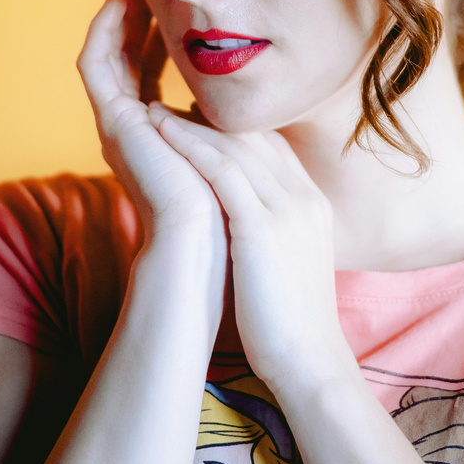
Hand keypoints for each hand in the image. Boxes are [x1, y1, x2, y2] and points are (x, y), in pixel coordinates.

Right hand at [77, 0, 225, 241]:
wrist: (209, 236)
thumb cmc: (229, 201)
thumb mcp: (230, 142)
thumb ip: (227, 114)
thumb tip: (249, 87)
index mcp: (156, 135)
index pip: (147, 74)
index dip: (155, 38)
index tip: (172, 5)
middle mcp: (131, 129)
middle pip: (123, 62)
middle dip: (134, 22)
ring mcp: (117, 125)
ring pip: (105, 57)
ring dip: (116, 19)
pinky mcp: (111, 121)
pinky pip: (94, 65)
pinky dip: (103, 30)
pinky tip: (118, 0)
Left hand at [145, 106, 353, 392]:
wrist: (310, 363)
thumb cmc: (290, 323)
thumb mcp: (288, 260)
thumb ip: (271, 228)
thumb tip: (235, 219)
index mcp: (312, 202)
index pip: (270, 145)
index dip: (232, 127)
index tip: (195, 117)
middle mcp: (303, 195)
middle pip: (253, 136)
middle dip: (209, 115)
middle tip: (167, 100)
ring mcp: (287, 208)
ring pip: (234, 144)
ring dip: (190, 120)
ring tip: (152, 107)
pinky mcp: (262, 226)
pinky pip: (222, 169)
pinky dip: (189, 142)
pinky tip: (159, 128)